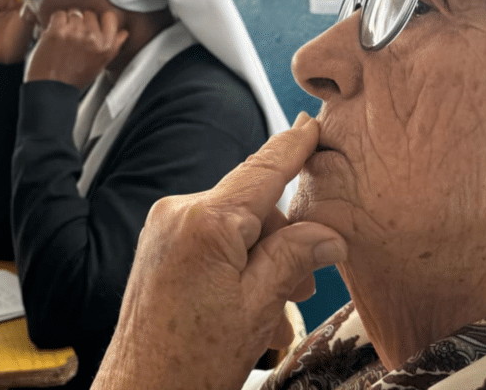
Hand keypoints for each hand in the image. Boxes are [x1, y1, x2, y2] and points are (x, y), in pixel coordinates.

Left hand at [26, 9, 128, 89]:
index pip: (110, 18)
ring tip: (64, 37)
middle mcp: (93, 38)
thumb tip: (123, 33)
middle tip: (75, 36)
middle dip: (82, 22)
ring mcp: (75, 33)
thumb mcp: (101, 64)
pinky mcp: (58, 30)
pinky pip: (59, 14)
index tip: (94, 24)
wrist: (52, 87)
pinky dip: (56, 22)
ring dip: (68, 22)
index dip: (100, 19)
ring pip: (74, 12)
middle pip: (90, 14)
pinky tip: (56, 34)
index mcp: (106, 47)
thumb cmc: (74, 79)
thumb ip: (113, 46)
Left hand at [92, 113, 347, 389]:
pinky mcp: (158, 245)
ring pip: (233, 224)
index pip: (261, 171)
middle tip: (301, 287)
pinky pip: (210, 238)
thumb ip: (292, 259)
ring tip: (270, 310)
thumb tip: (327, 234)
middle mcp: (178, 213)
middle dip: (282, 239)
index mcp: (205, 222)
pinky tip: (244, 304)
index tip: (311, 126)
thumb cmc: (192, 360)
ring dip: (259, 258)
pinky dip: (234, 262)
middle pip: (251, 204)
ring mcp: (163, 227)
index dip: (292, 148)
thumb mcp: (257, 309)